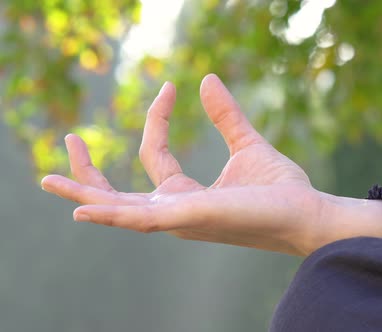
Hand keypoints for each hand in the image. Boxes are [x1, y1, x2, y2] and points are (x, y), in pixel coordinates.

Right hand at [41, 74, 381, 255]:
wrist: (307, 212)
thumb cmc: (280, 190)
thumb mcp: (247, 145)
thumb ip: (226, 116)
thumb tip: (206, 79)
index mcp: (187, 195)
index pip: (155, 155)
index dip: (157, 118)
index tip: (173, 86)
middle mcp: (176, 211)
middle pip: (120, 194)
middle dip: (90, 175)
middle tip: (69, 141)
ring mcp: (179, 219)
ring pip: (119, 209)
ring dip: (84, 195)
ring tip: (48, 180)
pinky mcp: (189, 220)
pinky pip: (141, 220)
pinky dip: (110, 216)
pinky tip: (83, 210)